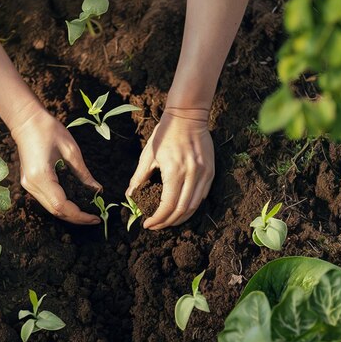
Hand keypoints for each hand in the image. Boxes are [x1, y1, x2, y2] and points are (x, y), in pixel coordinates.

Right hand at [12, 105, 101, 224]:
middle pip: (55, 211)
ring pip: (51, 208)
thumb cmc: (49, 130)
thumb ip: (83, 174)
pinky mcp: (29, 182)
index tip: (96, 217)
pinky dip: (62, 204)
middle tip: (95, 217)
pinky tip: (75, 202)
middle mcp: (32, 185)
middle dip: (76, 217)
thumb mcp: (71, 151)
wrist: (26, 120)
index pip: (61, 206)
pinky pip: (47, 200)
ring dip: (69, 212)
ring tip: (87, 212)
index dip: (80, 215)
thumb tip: (97, 190)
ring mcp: (28, 185)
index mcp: (41, 177)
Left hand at [126, 108, 214, 228]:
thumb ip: (139, 178)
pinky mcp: (211, 171)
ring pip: (194, 206)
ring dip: (181, 218)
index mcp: (174, 171)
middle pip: (182, 211)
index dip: (157, 219)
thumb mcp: (148, 155)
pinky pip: (202, 196)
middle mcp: (192, 175)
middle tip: (156, 226)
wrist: (188, 115)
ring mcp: (204, 173)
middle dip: (168, 223)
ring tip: (168, 221)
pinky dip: (191, 206)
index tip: (148, 224)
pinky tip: (181, 208)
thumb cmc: (165, 133)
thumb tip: (129, 196)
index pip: (167, 206)